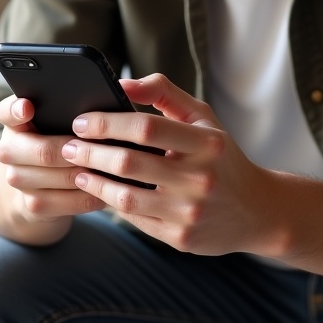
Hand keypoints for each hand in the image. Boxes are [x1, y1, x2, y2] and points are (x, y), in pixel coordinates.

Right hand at [0, 94, 105, 228]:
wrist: (39, 187)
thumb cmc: (57, 139)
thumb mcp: (56, 120)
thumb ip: (70, 106)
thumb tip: (110, 96)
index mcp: (14, 121)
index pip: (7, 111)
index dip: (17, 110)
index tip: (28, 107)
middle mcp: (8, 150)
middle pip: (42, 150)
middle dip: (75, 149)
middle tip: (101, 145)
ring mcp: (17, 179)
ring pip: (56, 176)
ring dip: (86, 172)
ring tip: (111, 166)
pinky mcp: (32, 204)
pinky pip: (64, 201)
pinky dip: (88, 194)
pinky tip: (105, 188)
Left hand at [60, 74, 283, 256]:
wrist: (256, 210)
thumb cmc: (222, 156)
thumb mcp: (203, 118)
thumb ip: (164, 93)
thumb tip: (123, 84)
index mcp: (206, 143)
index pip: (147, 128)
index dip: (108, 123)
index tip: (81, 121)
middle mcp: (200, 179)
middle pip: (129, 163)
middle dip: (89, 152)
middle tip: (66, 145)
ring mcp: (190, 212)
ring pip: (125, 196)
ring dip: (93, 182)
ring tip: (76, 170)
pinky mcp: (181, 238)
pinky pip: (135, 219)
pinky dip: (112, 203)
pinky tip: (99, 191)